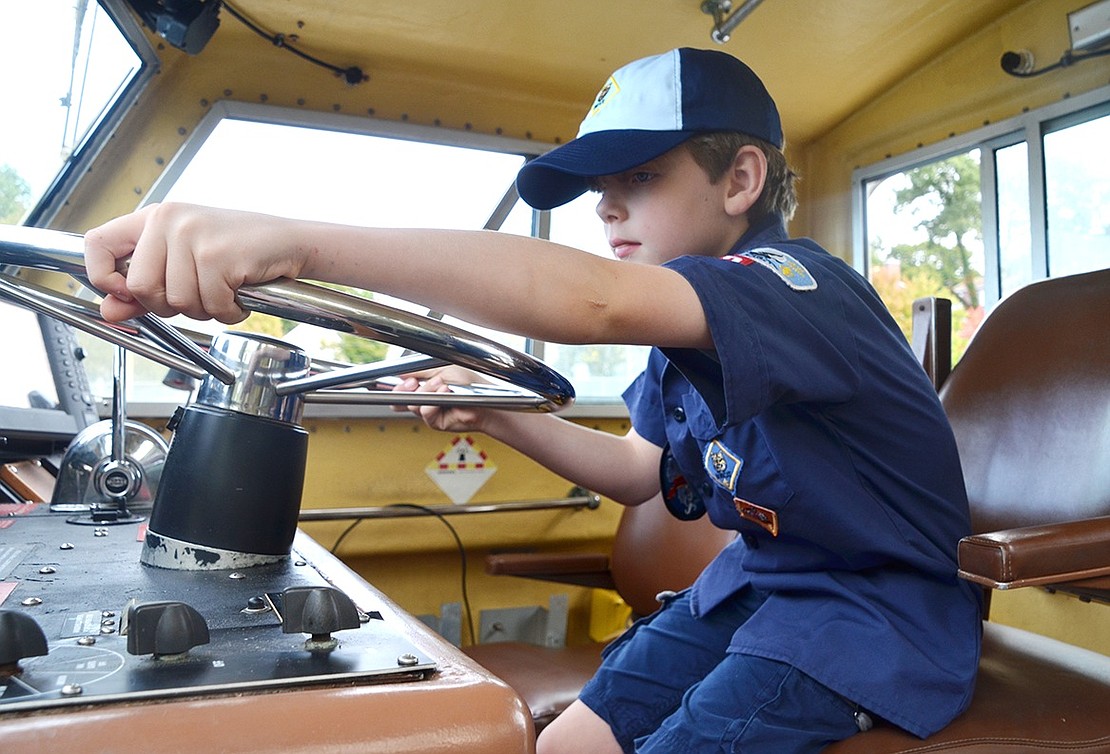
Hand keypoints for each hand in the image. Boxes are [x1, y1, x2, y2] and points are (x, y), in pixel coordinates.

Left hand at [84, 202, 306, 322]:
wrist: (291, 242)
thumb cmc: (241, 251)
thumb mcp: (185, 265)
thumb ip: (143, 289)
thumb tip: (109, 311)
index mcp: (155, 218)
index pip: (96, 244)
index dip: (102, 278)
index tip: (124, 294)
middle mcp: (169, 220)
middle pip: (140, 287)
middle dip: (169, 306)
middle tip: (197, 295)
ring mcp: (193, 236)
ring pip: (177, 301)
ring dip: (206, 310)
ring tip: (224, 291)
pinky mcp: (217, 255)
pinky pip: (210, 304)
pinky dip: (229, 312)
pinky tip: (239, 295)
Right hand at [392, 366, 496, 432]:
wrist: (484, 398)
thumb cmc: (470, 384)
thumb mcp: (443, 370)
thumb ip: (422, 372)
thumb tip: (403, 373)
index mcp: (425, 387)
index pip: (402, 388)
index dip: (399, 384)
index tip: (406, 379)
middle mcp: (425, 400)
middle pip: (400, 399)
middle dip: (404, 389)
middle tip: (414, 383)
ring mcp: (430, 412)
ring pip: (412, 404)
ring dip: (426, 391)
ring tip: (442, 386)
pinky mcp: (435, 422)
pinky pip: (425, 412)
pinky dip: (433, 402)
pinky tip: (445, 393)